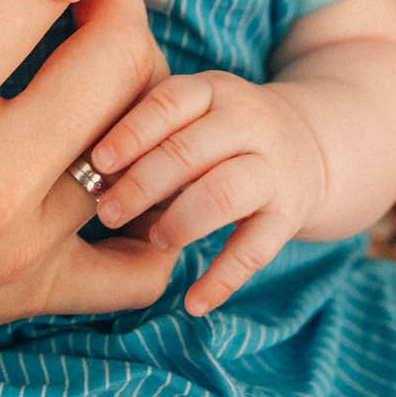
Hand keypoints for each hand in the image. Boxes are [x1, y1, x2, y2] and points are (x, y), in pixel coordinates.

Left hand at [87, 71, 328, 316]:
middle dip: (143, 184)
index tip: (97, 162)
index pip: (170, 103)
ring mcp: (274, 169)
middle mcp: (249, 123)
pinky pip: (256, 250)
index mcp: (214, 91)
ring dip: (181, 222)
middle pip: (191, 150)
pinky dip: (222, 279)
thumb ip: (150, 127)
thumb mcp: (195, 110)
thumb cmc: (221, 132)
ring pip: (225, 193)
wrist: (311, 145)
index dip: (131, 133)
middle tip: (105, 213)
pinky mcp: (289, 214)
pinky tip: (193, 304)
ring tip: (153, 241)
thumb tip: (84, 169)